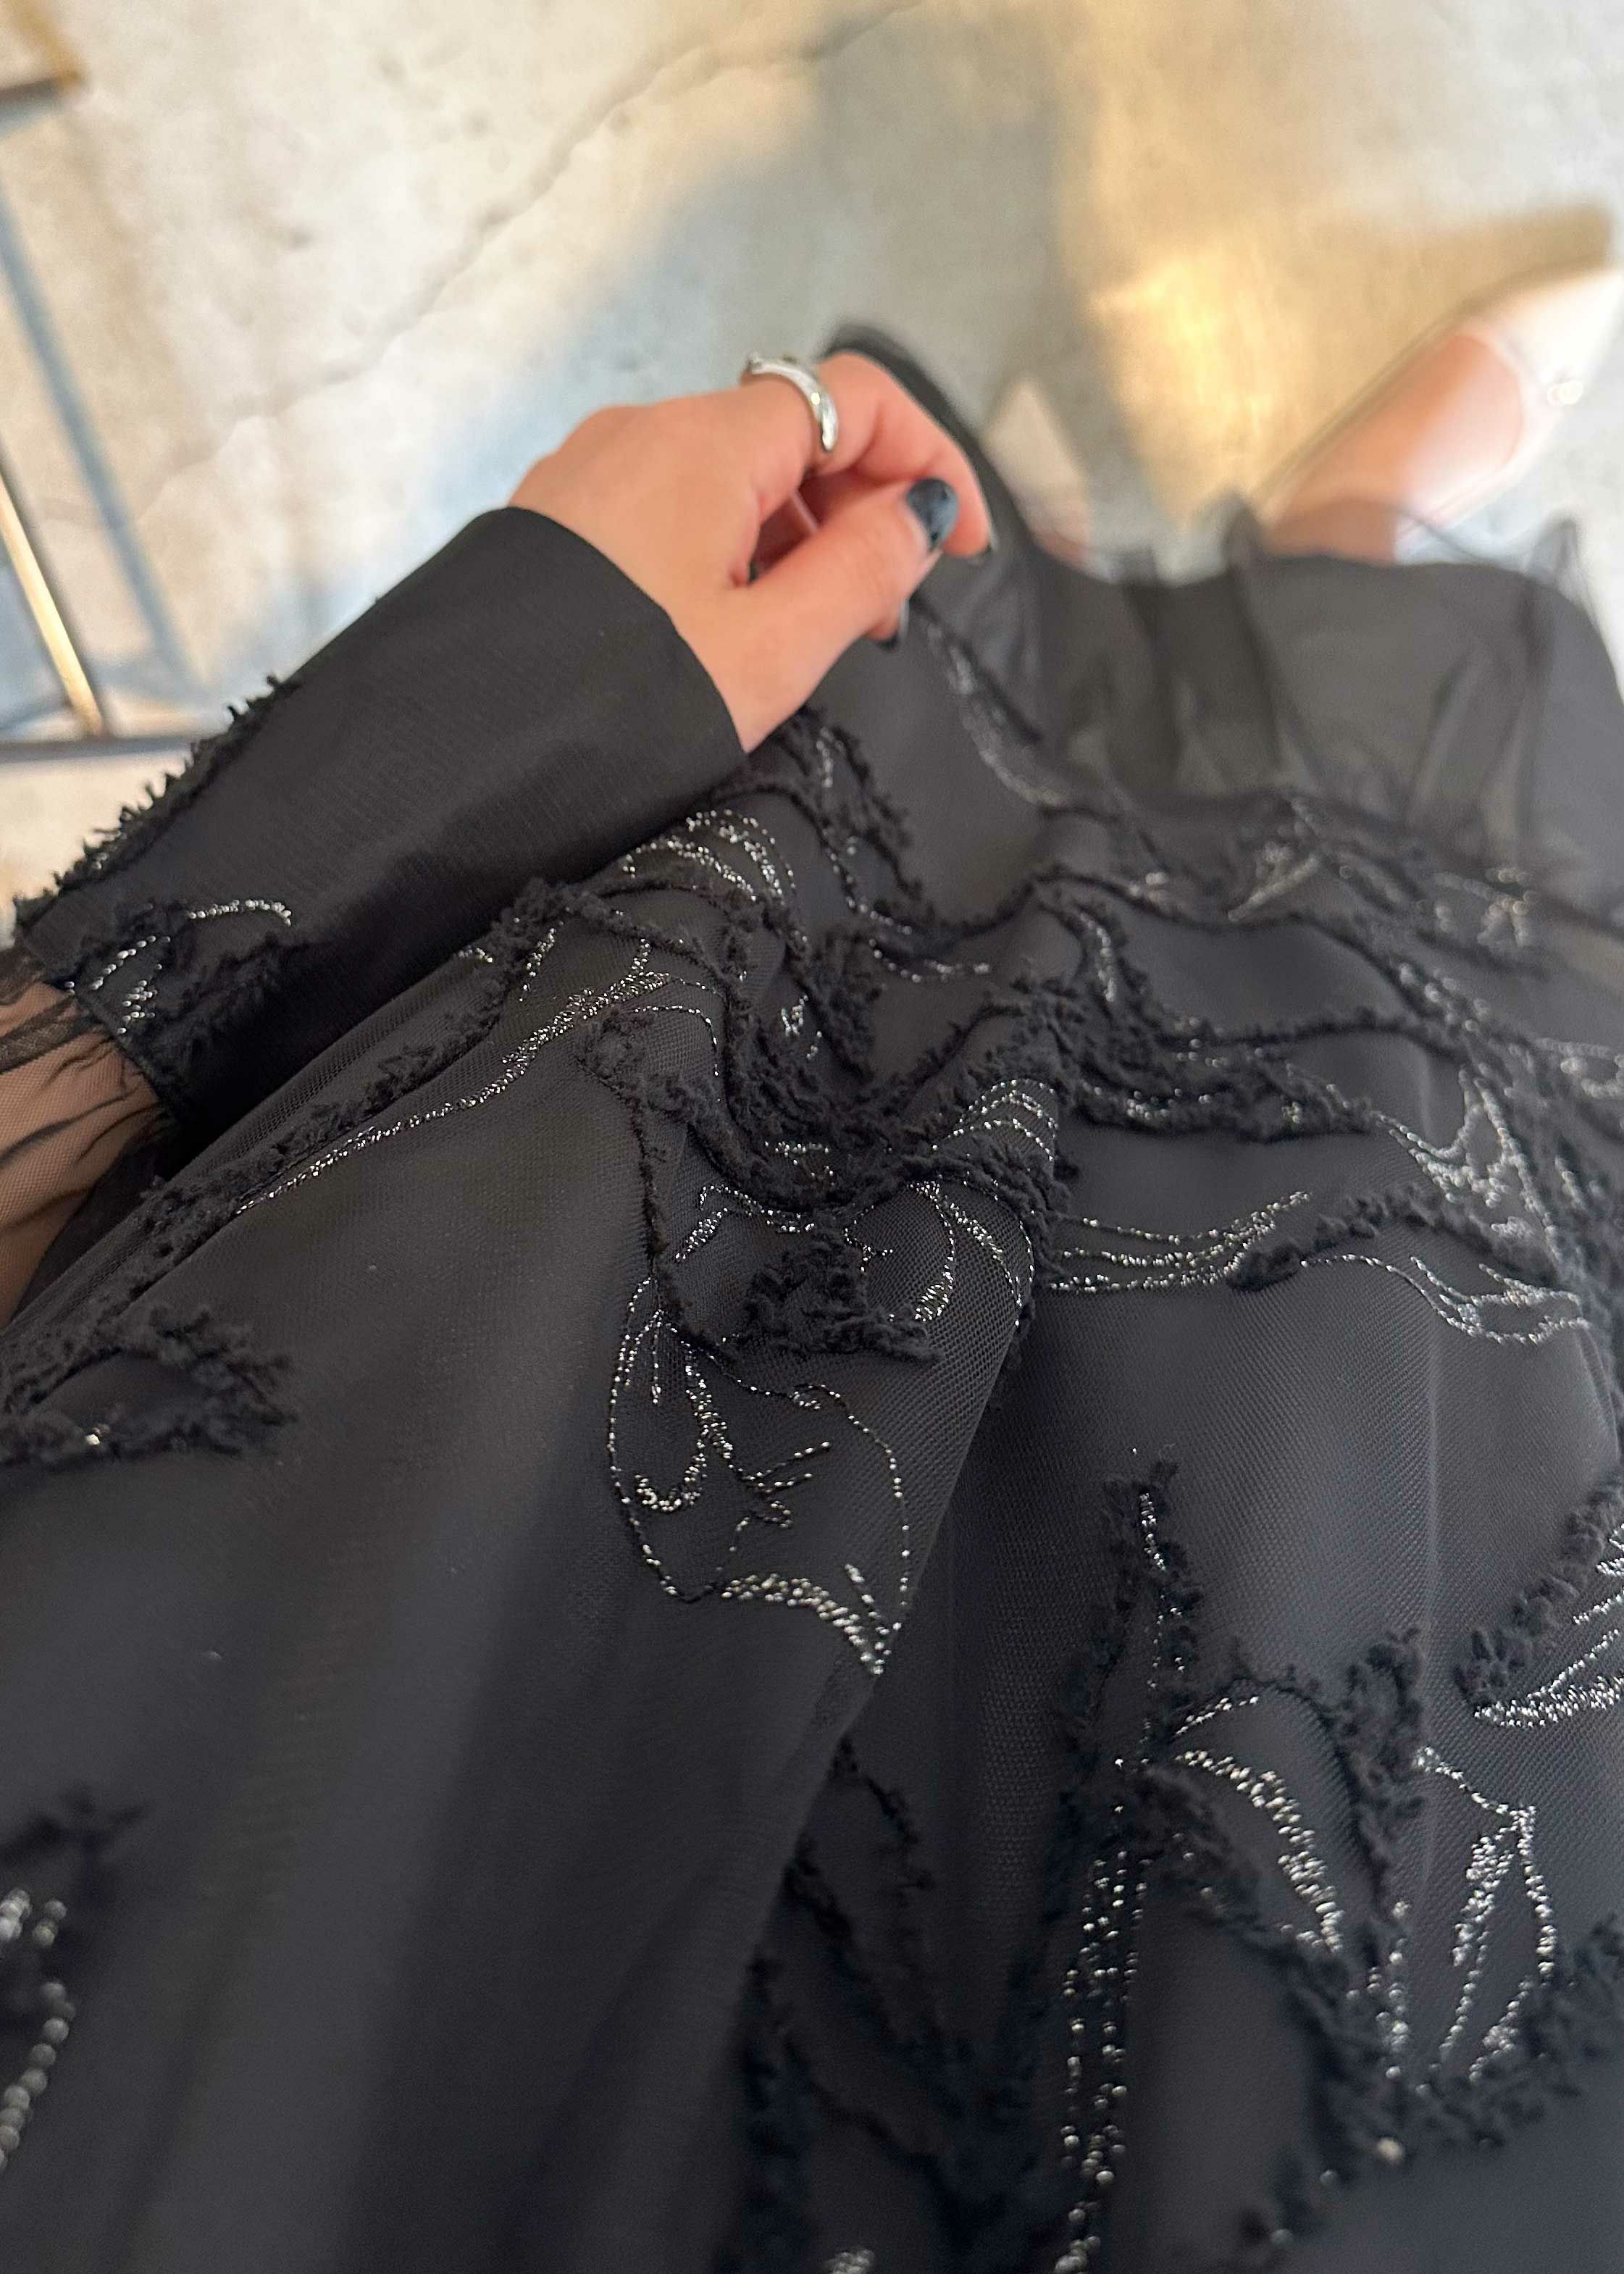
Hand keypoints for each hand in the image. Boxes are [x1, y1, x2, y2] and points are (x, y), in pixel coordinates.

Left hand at [508, 353, 992, 751]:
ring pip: (735, 476)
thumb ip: (862, 571)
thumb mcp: (771, 652)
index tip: (963, 541)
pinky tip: (734, 631)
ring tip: (812, 638)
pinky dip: (732, 552)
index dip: (928, 459)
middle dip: (860, 510)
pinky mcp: (562, 519)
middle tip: (885, 616)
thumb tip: (921, 513)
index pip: (854, 398)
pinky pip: (675, 509)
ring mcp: (594, 472)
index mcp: (706, 444)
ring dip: (797, 539)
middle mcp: (645, 433)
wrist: (460, 753)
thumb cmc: (611, 707)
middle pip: (795, 434)